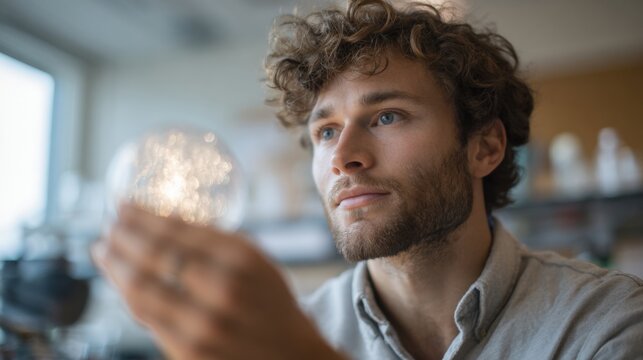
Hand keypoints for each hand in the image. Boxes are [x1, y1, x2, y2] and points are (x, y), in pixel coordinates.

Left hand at [93, 203, 342, 359]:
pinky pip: (145, 319)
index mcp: (240, 259)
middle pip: (151, 259)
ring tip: (104, 251)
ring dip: (114, 266)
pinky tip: (122, 281)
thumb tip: (160, 218)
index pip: (175, 232)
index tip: (122, 205)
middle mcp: (221, 291)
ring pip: (140, 290)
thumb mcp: (253, 259)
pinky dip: (128, 295)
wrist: (289, 354)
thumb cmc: (270, 302)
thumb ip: (212, 240)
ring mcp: (202, 326)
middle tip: (107, 227)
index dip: (140, 217)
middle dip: (121, 238)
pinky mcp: (188, 353)